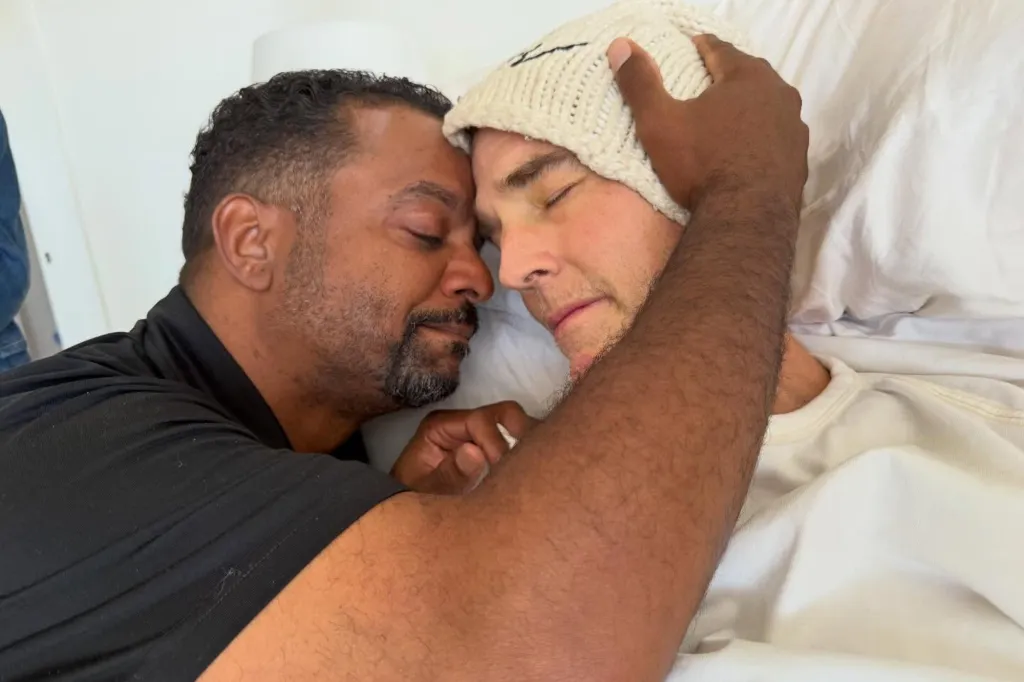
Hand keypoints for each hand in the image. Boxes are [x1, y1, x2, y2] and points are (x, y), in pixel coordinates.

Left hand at [391, 401, 536, 494]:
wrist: (407, 507)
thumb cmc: (412, 496)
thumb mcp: (426, 491)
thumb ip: (449, 474)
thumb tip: (475, 452)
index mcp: (441, 425)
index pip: (480, 421)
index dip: (496, 443)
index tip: (503, 472)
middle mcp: (461, 423)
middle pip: (503, 414)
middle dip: (521, 435)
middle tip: (526, 467)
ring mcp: (475, 434)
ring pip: (513, 425)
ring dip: (526, 444)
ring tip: (529, 471)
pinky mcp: (487, 447)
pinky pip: (512, 441)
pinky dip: (524, 452)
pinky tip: (527, 473)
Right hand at [607, 34, 808, 214]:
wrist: (747, 219)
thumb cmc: (701, 164)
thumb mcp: (660, 123)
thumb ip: (640, 84)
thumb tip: (621, 47)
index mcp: (747, 77)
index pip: (721, 50)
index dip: (702, 48)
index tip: (691, 48)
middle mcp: (779, 95)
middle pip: (750, 75)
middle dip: (729, 76)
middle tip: (707, 81)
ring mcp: (794, 129)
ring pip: (768, 107)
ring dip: (748, 109)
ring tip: (726, 119)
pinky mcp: (800, 160)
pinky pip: (776, 138)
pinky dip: (761, 138)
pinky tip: (746, 151)